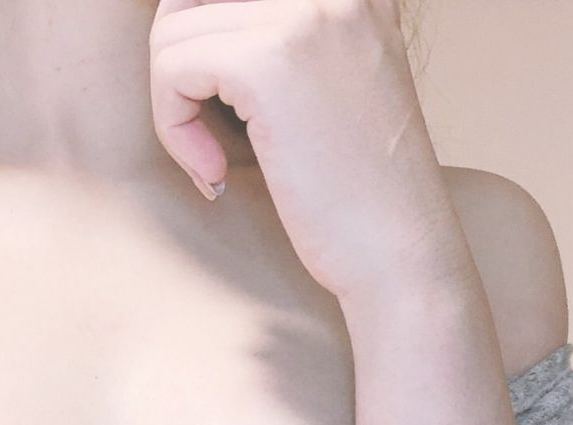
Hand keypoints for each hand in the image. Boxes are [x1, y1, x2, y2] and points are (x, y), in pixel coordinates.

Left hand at [150, 0, 471, 303]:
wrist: (401, 252)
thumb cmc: (357, 191)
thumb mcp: (326, 84)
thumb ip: (271, 39)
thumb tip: (176, 18)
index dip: (202, 42)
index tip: (220, 105)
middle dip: (177, 65)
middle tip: (201, 132)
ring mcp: (304, 16)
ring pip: (173, 33)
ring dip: (174, 106)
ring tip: (213, 162)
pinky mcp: (269, 63)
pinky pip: (172, 70)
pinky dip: (175, 128)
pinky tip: (214, 173)